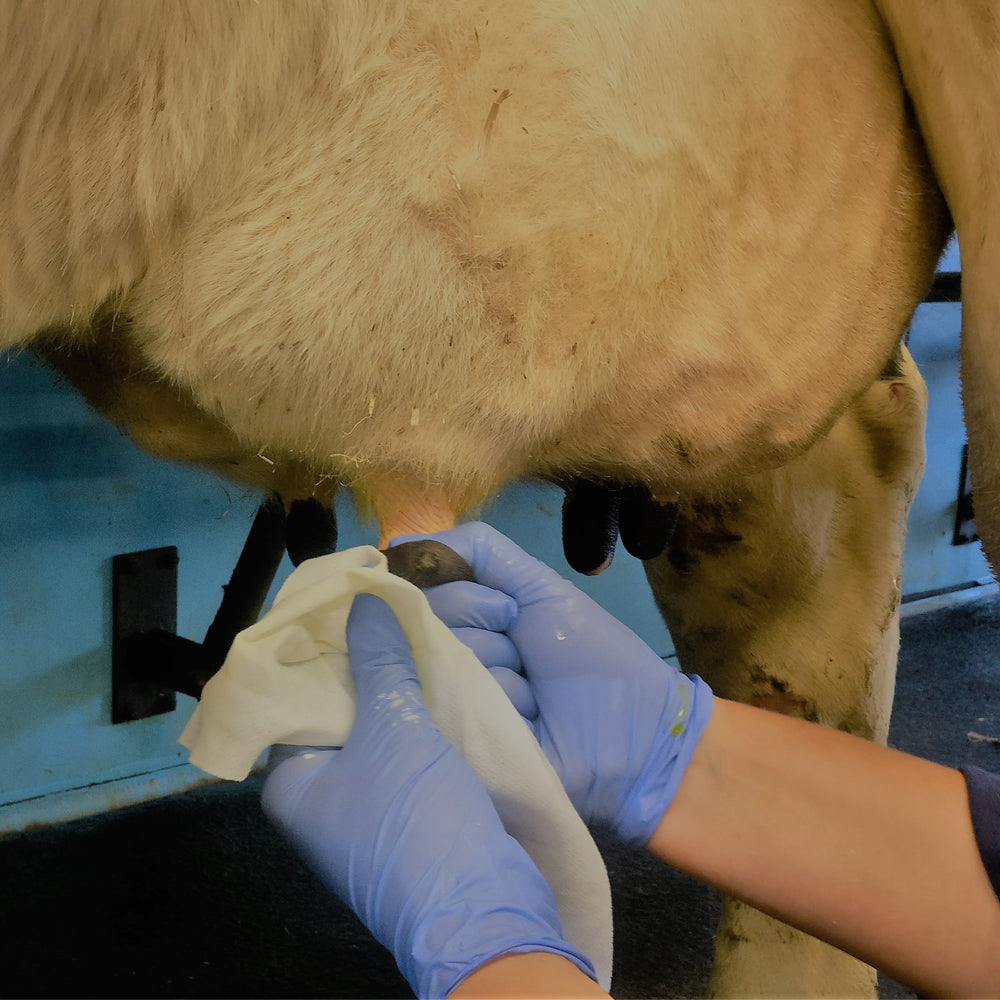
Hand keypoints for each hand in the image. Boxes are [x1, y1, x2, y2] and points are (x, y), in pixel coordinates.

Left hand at [261, 593, 593, 998]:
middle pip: (333, 713)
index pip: (291, 699)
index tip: (344, 602)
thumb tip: (363, 599)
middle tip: (383, 609)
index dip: (318, 649)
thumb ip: (378, 662)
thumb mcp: (395, 730)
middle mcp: (318, 799)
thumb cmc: (417, 821)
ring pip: (373, 731)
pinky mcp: (403, 818)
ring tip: (411, 633)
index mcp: (291, 784)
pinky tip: (434, 682)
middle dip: (362, 664)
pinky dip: (414, 720)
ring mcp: (362, 811)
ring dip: (393, 689)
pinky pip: (401, 754)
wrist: (481, 912)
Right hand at [402, 523, 713, 846]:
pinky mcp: (459, 747)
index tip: (509, 609)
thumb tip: (402, 542)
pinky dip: (506, 705)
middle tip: (525, 649)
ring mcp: (448, 705)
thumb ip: (479, 550)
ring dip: (503, 673)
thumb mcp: (537, 586)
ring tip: (533, 693)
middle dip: (489, 628)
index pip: (419, 592)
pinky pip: (458, 708)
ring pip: (442, 665)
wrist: (632, 724)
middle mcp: (442, 659)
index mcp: (458, 621)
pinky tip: (530, 719)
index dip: (467, 596)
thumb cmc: (586, 652)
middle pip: (425, 625)